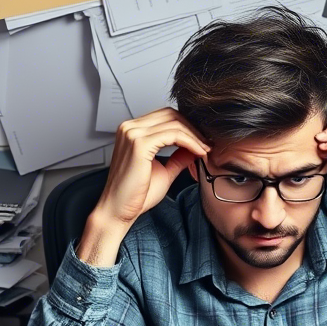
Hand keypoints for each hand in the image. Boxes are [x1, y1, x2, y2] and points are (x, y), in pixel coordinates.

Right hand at [78, 109, 208, 266]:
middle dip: (193, 128)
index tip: (203, 141)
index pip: (165, 117)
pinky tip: (198, 152)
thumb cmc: (135, 195)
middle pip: (170, 114)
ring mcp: (133, 133)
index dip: (187, 126)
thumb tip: (195, 147)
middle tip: (207, 143)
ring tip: (205, 149)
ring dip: (194, 135)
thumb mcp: (164, 171)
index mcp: (132, 131)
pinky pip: (173, 134)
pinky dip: (190, 141)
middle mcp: (130, 128)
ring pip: (174, 122)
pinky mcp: (139, 144)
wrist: (118, 211)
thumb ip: (178, 157)